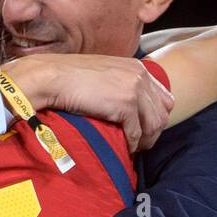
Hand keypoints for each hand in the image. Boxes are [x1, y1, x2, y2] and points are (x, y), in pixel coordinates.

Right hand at [2, 52, 173, 152]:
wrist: (53, 77)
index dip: (156, 117)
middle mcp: (140, 76)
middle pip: (163, 113)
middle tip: (140, 144)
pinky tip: (124, 148)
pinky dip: (132, 144)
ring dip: (145, 141)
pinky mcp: (125, 104)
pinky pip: (137, 132)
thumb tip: (127, 109)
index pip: (164, 97)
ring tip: (133, 148)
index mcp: (137, 68)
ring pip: (154, 125)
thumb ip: (121, 85)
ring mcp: (134, 89)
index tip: (144, 129)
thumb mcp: (104, 74)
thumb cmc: (71, 78)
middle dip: (154, 132)